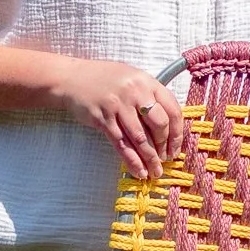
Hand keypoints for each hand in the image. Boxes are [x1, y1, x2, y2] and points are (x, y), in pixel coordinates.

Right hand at [53, 60, 188, 182]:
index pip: (172, 110)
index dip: (177, 133)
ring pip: (140, 138)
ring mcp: (118, 105)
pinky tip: (138, 170)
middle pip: (159, 125)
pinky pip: (121, 144)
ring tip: (154, 172)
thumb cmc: (105, 79)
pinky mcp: (102, 119)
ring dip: (149, 158)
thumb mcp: (132, 79)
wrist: (72, 78)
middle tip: (164, 160)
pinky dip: (131, 160)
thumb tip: (167, 128)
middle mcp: (135, 92)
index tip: (175, 148)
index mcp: (147, 82)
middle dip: (164, 147)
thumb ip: (149, 97)